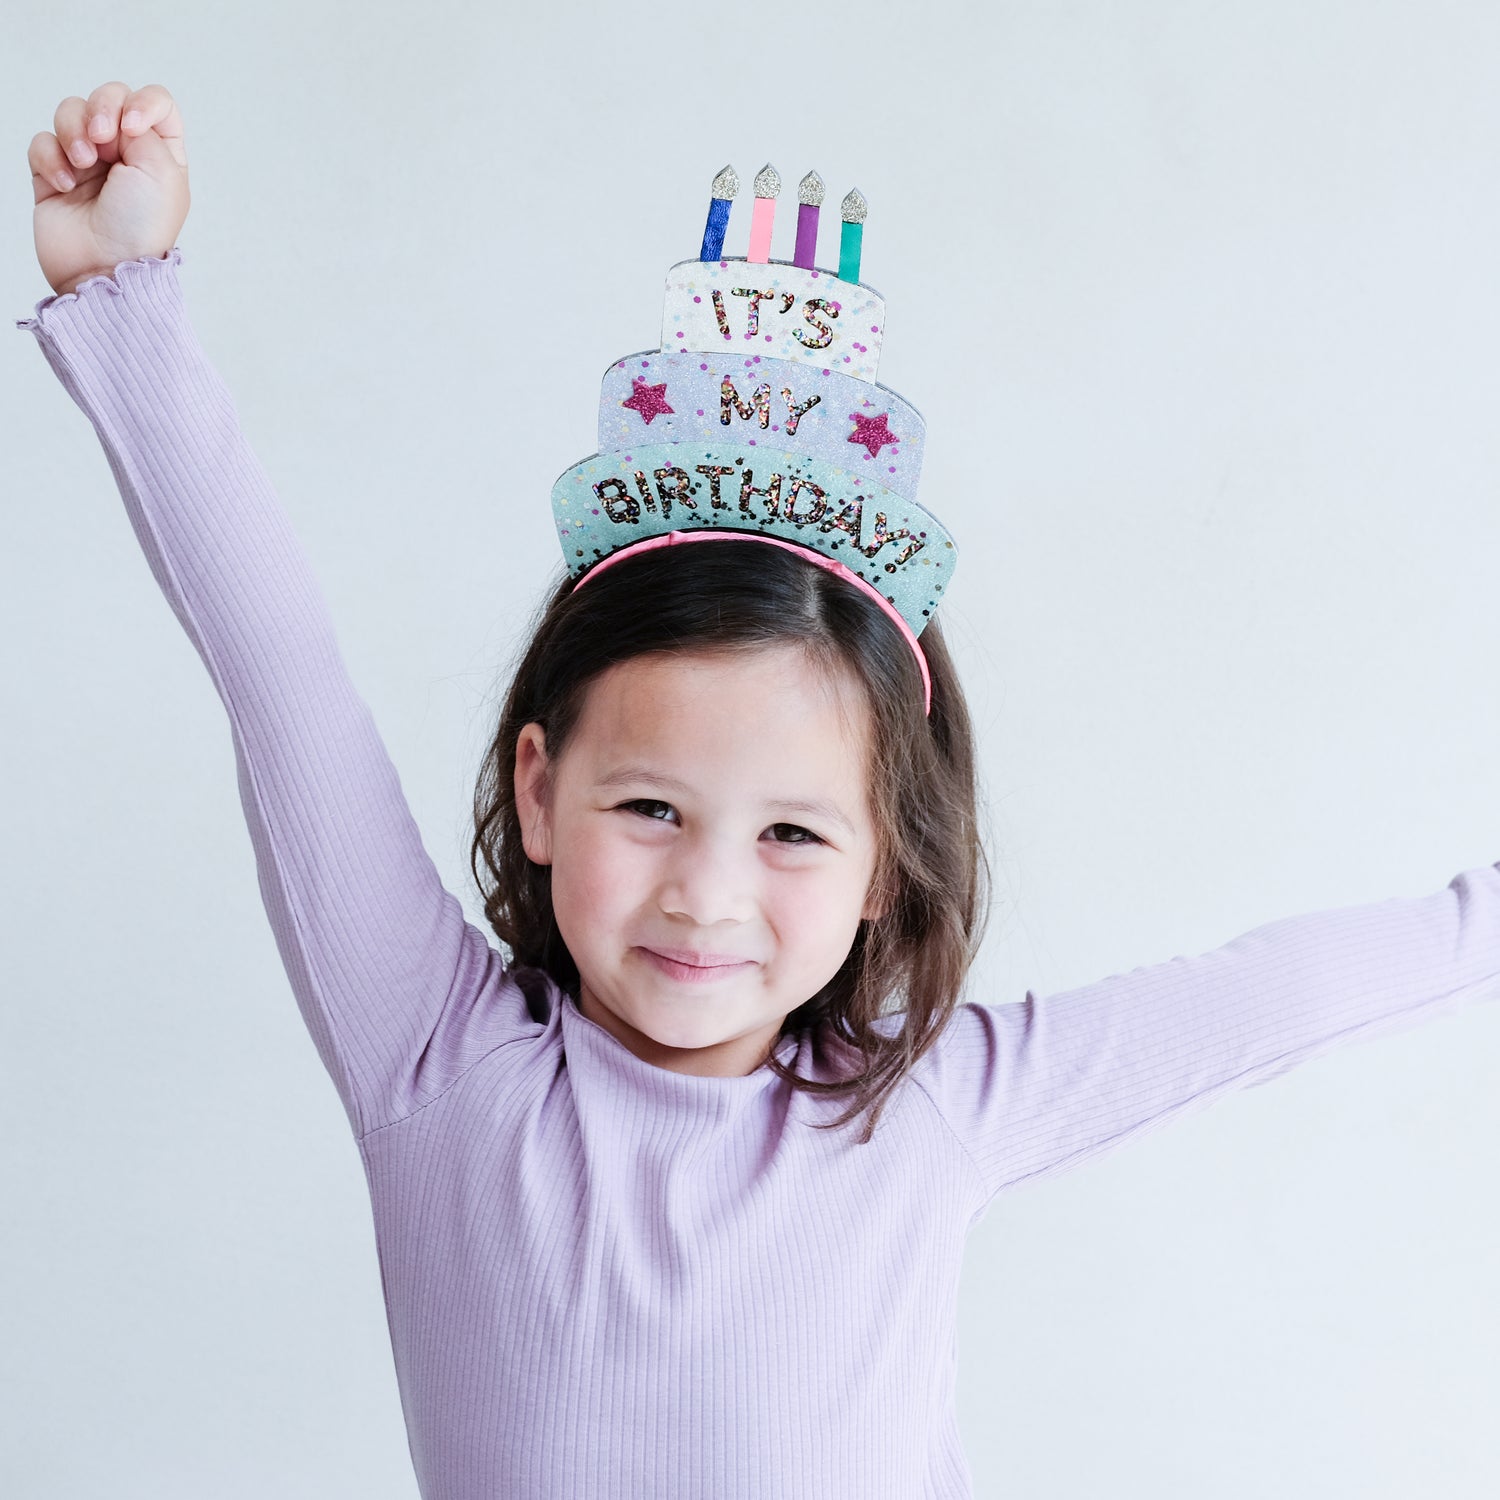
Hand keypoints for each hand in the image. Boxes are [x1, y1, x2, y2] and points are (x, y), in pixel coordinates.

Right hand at [26, 81, 189, 296]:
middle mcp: (126, 154)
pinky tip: (64, 185)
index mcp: (161, 153)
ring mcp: (89, 162)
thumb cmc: (140, 228)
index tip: (132, 126)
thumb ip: (143, 126)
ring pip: (70, 112)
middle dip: (100, 109)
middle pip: (108, 97)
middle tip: (101, 140)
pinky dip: (50, 158)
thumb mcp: (162, 171)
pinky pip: (43, 141)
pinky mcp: (55, 174)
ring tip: (81, 164)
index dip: (142, 102)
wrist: (103, 266)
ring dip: (72, 131)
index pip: (155, 102)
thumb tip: (116, 115)